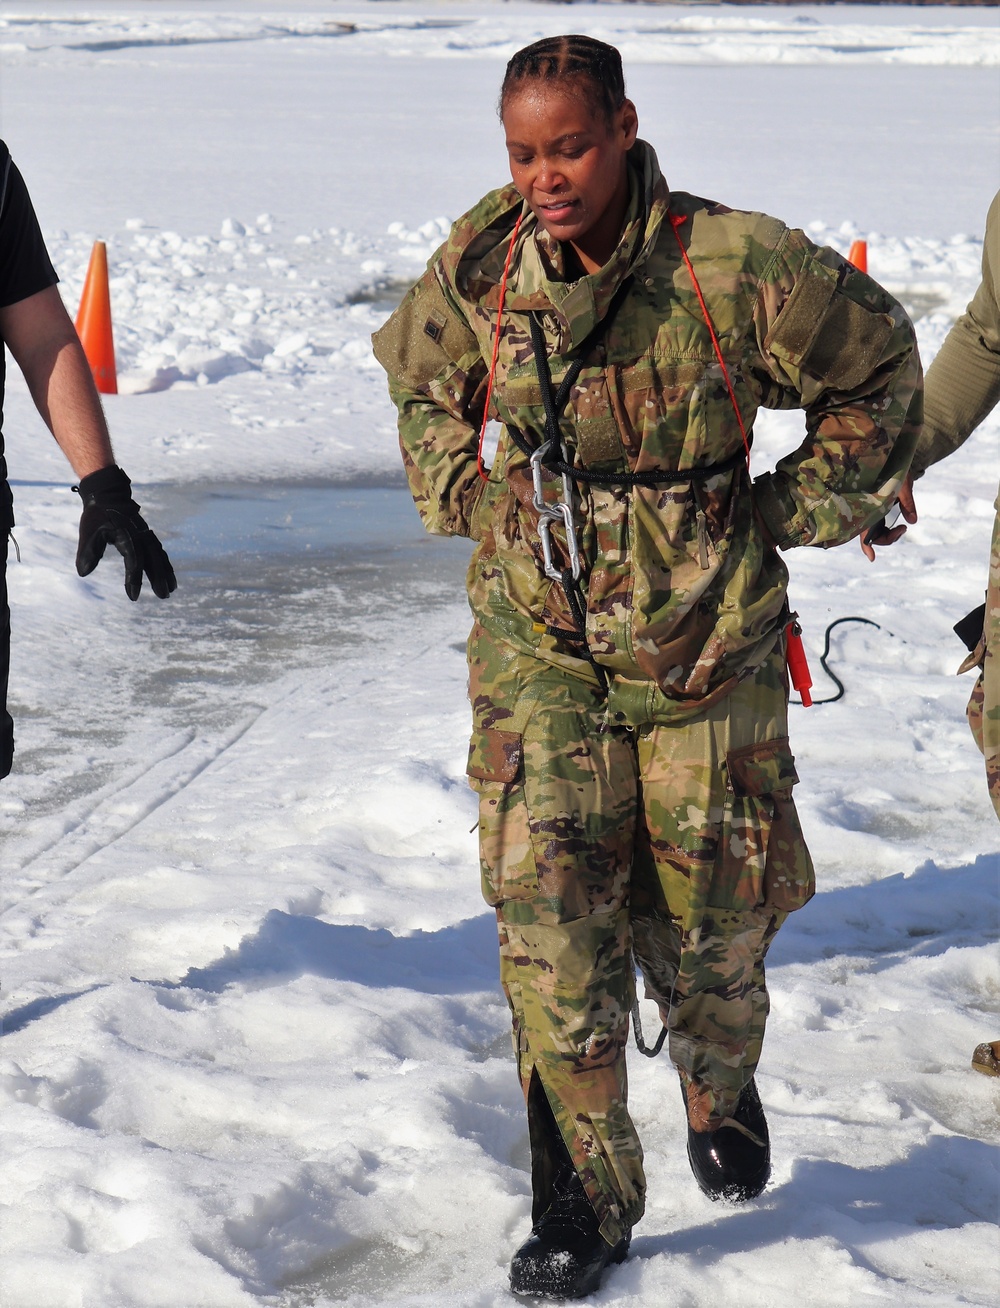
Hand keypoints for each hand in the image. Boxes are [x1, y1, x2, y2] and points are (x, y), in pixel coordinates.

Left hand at [75, 464, 176, 599]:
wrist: (107, 492)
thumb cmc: (96, 514)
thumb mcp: (89, 532)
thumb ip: (88, 553)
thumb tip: (83, 573)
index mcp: (127, 536)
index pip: (133, 562)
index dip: (133, 580)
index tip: (133, 597)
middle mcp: (140, 536)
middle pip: (153, 560)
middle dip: (159, 579)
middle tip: (164, 596)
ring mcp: (145, 534)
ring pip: (158, 556)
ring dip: (166, 572)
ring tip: (172, 589)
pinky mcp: (146, 534)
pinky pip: (158, 551)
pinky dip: (164, 563)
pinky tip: (167, 573)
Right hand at [860, 473, 915, 561]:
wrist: (894, 456)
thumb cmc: (896, 468)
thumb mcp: (903, 485)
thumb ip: (907, 502)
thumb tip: (913, 521)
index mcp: (869, 506)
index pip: (864, 531)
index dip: (867, 545)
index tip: (872, 557)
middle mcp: (868, 510)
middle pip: (873, 535)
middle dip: (888, 538)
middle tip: (904, 529)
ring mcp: (873, 510)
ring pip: (878, 532)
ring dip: (890, 535)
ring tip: (904, 527)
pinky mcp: (879, 509)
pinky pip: (881, 526)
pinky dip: (890, 530)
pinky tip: (900, 527)